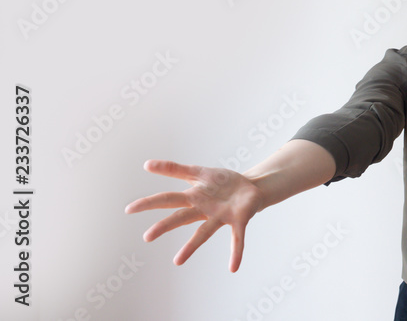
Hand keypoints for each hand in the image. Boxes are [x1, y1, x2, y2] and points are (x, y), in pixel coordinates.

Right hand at [124, 160, 265, 271]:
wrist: (251, 187)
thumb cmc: (223, 183)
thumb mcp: (199, 173)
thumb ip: (175, 169)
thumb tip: (147, 164)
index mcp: (194, 197)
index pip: (168, 199)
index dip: (149, 203)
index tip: (128, 209)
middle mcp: (204, 210)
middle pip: (181, 217)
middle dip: (165, 226)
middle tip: (147, 236)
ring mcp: (221, 217)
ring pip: (204, 232)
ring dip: (191, 247)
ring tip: (177, 261)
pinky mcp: (239, 220)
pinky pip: (237, 238)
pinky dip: (236, 253)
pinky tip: (233, 268)